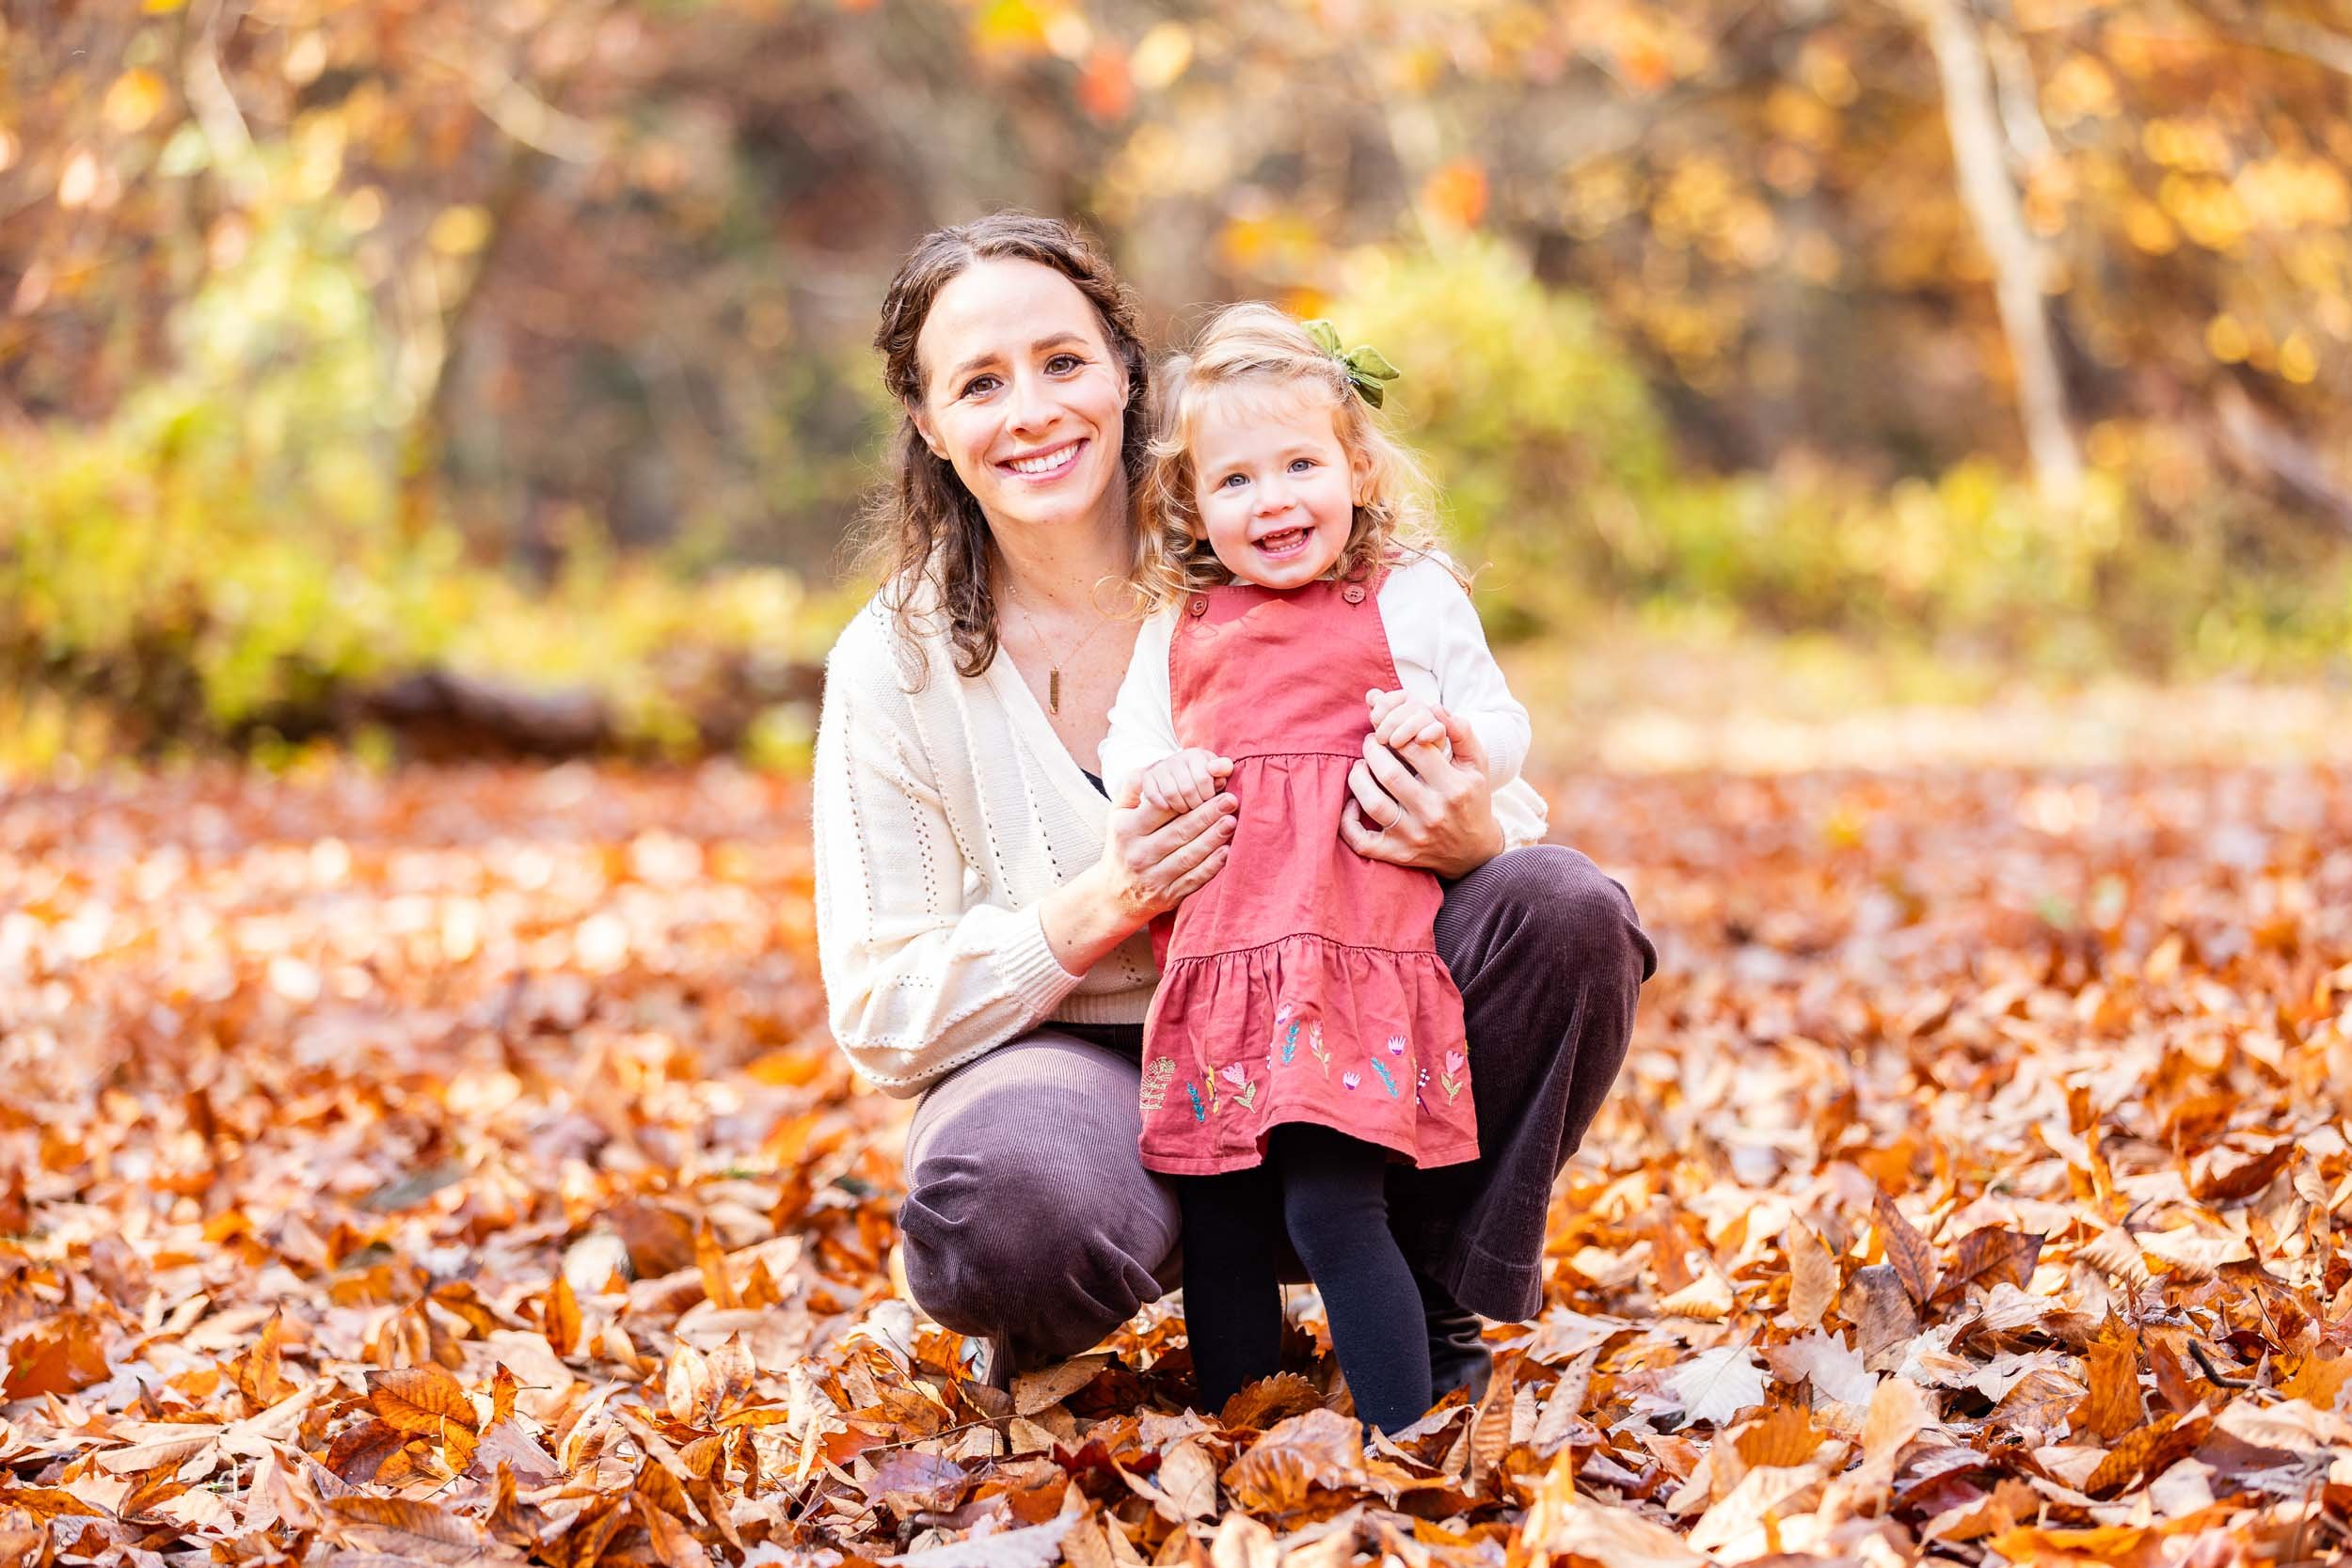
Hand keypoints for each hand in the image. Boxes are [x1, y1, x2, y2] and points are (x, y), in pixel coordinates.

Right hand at [1096, 771, 1238, 926]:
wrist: (1113, 894)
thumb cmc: (1122, 844)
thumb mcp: (1117, 814)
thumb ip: (1132, 787)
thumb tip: (1153, 765)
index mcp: (1127, 829)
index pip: (1160, 809)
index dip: (1185, 795)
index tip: (1209, 784)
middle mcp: (1139, 854)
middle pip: (1178, 831)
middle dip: (1207, 814)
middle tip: (1230, 800)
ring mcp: (1153, 878)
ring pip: (1188, 856)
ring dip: (1213, 838)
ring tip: (1231, 821)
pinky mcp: (1167, 896)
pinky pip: (1193, 880)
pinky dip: (1211, 866)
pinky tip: (1226, 851)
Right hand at [1139, 748, 1232, 814]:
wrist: (1178, 771)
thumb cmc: (1204, 775)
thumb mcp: (1217, 770)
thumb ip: (1223, 768)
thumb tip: (1215, 769)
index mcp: (1196, 755)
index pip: (1203, 779)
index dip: (1208, 795)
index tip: (1211, 801)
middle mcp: (1176, 758)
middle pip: (1187, 789)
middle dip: (1196, 804)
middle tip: (1199, 809)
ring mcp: (1160, 768)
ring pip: (1171, 794)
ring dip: (1180, 806)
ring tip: (1186, 810)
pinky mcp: (1147, 777)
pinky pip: (1152, 794)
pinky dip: (1161, 804)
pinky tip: (1169, 808)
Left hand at [1339, 705, 1502, 878]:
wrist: (1475, 851)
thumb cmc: (1472, 799)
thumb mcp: (1476, 765)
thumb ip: (1461, 733)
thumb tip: (1436, 708)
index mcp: (1454, 787)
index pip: (1416, 749)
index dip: (1397, 732)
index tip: (1392, 732)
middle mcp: (1433, 813)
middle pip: (1389, 774)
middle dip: (1373, 750)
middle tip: (1371, 742)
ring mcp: (1414, 836)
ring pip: (1372, 803)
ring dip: (1358, 777)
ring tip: (1360, 765)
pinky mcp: (1398, 854)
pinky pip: (1362, 841)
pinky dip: (1348, 822)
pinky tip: (1352, 804)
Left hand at [1365, 688, 1447, 751]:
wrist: (1413, 761)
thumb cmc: (1396, 740)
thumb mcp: (1383, 725)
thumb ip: (1377, 709)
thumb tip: (1372, 696)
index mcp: (1403, 699)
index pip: (1392, 696)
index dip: (1382, 706)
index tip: (1375, 721)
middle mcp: (1419, 705)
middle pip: (1407, 705)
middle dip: (1391, 722)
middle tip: (1381, 739)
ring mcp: (1431, 719)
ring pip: (1422, 716)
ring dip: (1405, 730)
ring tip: (1394, 743)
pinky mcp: (1439, 734)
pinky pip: (1438, 728)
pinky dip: (1429, 733)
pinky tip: (1418, 740)